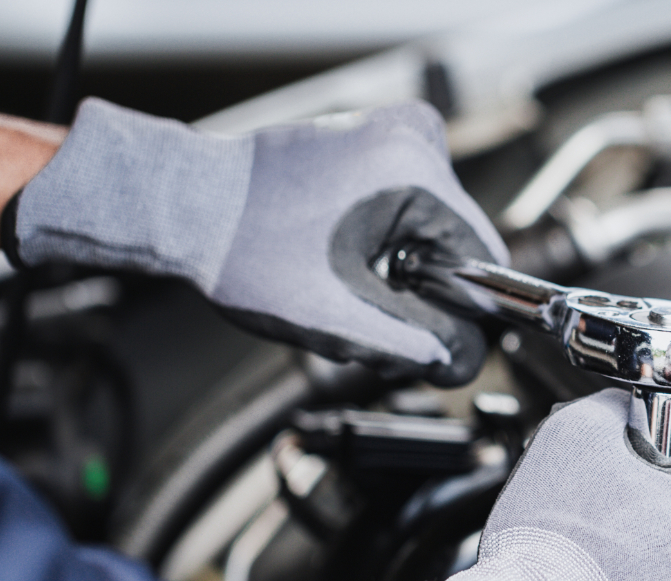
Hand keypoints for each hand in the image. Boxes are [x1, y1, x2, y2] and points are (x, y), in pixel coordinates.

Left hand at [6, 99, 503, 386]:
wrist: (185, 206)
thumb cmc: (244, 252)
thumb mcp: (339, 318)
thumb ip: (416, 344)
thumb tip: (464, 360)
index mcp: (414, 172)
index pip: (485, 257)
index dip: (467, 311)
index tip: (431, 338)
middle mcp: (411, 136)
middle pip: (458, 242)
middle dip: (424, 289)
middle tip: (363, 308)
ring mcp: (392, 130)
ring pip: (433, 228)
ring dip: (402, 268)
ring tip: (343, 279)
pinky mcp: (372, 137)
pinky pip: (408, 204)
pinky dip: (385, 240)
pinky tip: (338, 253)